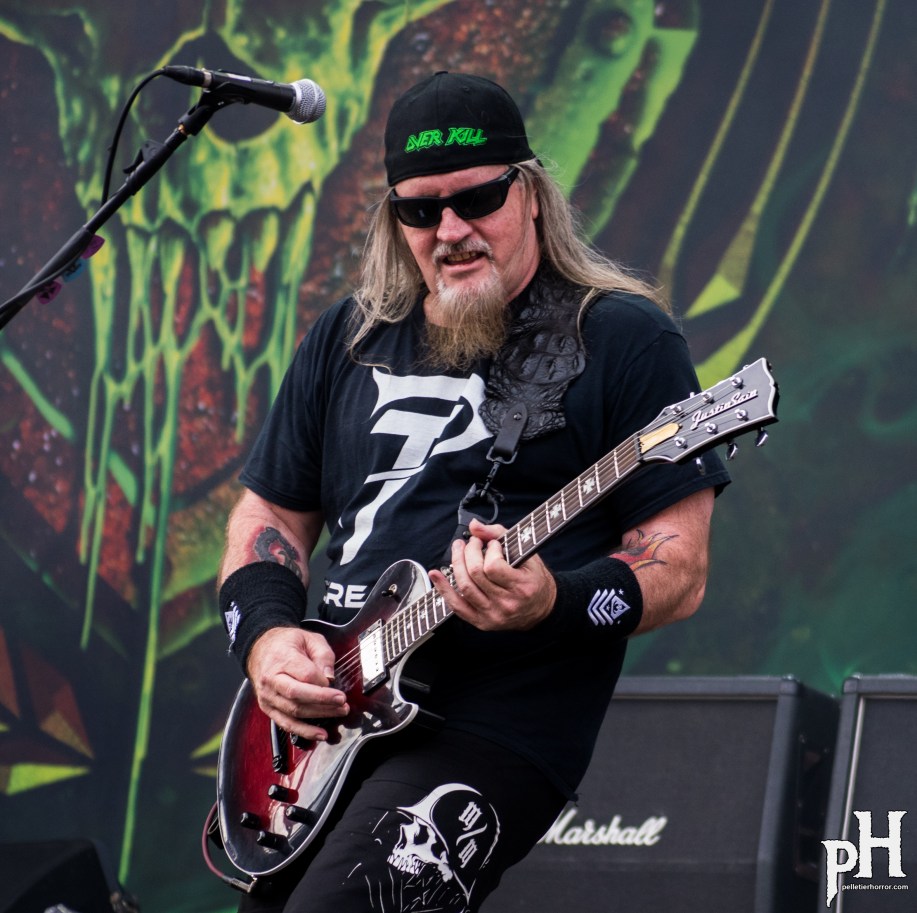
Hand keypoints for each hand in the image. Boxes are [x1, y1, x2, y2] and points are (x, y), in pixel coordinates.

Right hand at [245, 626, 348, 741]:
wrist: (260, 649)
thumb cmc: (287, 643)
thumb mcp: (309, 638)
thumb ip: (323, 655)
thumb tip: (329, 678)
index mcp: (281, 658)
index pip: (305, 675)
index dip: (323, 684)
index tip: (337, 688)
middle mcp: (271, 680)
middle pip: (298, 695)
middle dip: (323, 702)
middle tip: (342, 703)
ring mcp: (267, 696)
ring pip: (294, 712)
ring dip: (318, 716)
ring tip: (338, 714)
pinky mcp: (268, 708)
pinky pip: (286, 724)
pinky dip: (303, 731)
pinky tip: (319, 734)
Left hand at [429, 518, 556, 630]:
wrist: (542, 609)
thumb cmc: (534, 579)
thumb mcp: (526, 553)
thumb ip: (499, 534)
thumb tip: (474, 526)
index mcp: (522, 587)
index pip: (493, 567)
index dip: (489, 550)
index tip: (493, 544)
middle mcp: (507, 604)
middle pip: (475, 575)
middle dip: (469, 552)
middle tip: (471, 542)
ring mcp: (493, 615)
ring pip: (464, 588)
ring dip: (456, 564)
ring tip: (459, 550)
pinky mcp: (481, 622)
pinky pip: (457, 606)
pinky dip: (443, 589)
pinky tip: (436, 575)